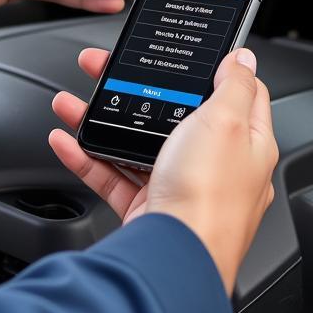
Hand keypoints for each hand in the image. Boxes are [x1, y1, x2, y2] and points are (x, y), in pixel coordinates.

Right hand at [49, 46, 277, 294]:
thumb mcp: (226, 123)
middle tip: (105, 69)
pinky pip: (113, 175)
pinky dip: (87, 156)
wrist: (173, 259)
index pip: (237, 94)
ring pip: (137, 142)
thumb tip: (243, 57)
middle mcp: (215, 165)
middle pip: (173, 113)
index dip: (213, 69)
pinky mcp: (149, 207)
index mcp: (245, 143)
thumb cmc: (209, 198)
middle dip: (135, 89)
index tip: (186, 53)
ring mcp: (180, 187)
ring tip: (72, 102)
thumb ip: (235, 86)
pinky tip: (67, 140)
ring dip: (101, 119)